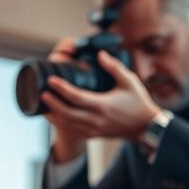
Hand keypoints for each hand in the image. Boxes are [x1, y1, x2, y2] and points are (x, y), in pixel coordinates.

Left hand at [43, 51, 160, 161]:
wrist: (145, 126)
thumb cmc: (138, 102)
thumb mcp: (129, 81)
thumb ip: (113, 66)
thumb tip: (99, 54)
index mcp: (103, 105)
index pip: (76, 97)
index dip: (61, 88)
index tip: (51, 80)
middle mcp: (96, 119)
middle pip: (67, 113)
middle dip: (53, 103)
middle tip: (43, 92)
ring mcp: (94, 129)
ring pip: (67, 124)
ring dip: (54, 114)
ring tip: (44, 104)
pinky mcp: (94, 134)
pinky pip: (73, 130)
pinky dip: (61, 124)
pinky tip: (54, 116)